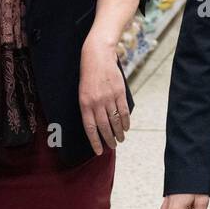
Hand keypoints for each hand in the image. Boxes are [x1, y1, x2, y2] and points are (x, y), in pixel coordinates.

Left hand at [79, 38, 128, 153]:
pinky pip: (124, 111)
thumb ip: (89, 108)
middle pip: (104, 127)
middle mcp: (97, 102)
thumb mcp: (82, 92)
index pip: (90, 128)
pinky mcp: (119, 92)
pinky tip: (127, 127)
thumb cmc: (88, 76)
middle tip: (113, 146)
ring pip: (115, 120)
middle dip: (109, 139)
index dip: (95, 142)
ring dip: (119, 132)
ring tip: (121, 139)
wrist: (97, 57)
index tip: (99, 151)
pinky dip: (126, 121)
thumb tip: (96, 125)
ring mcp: (109, 97)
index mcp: (84, 104)